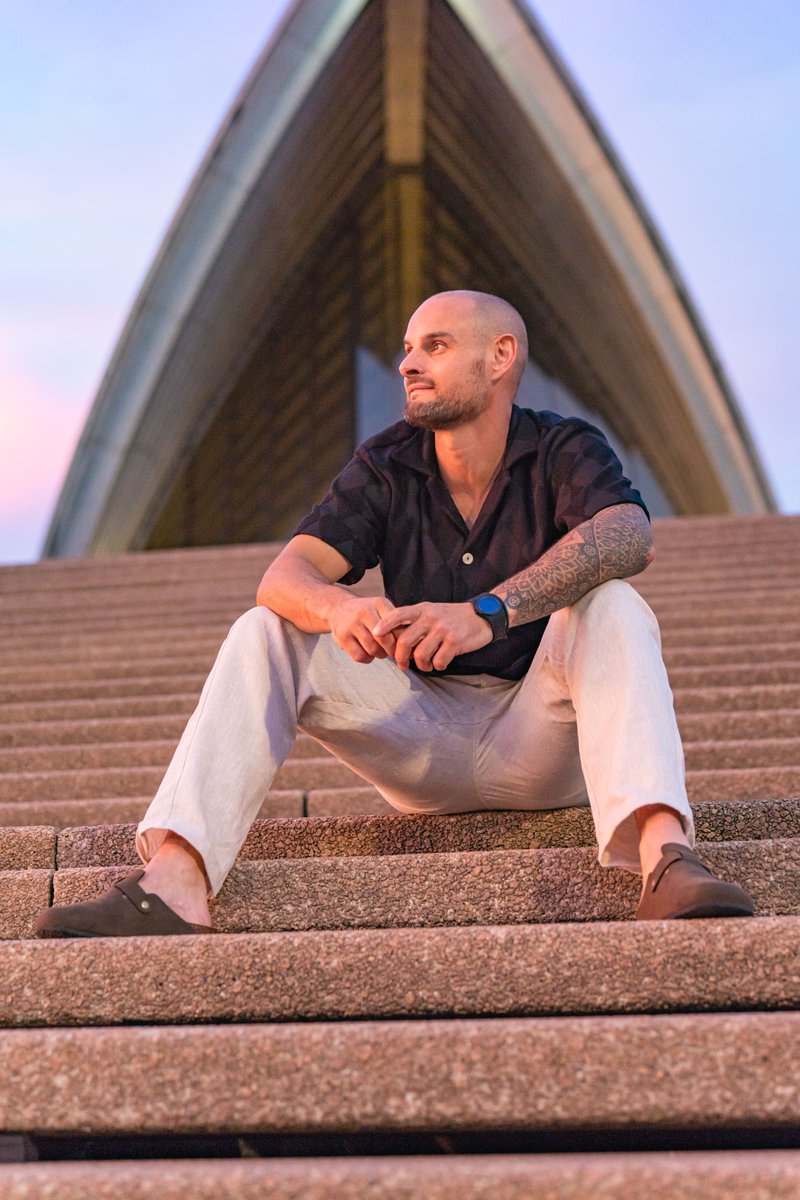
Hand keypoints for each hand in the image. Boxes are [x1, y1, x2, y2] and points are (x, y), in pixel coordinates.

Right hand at [328, 594, 397, 663]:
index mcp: (378, 603)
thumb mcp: (381, 608)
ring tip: (381, 651)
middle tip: (394, 653)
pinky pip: (360, 656)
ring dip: (380, 655)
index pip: (396, 625)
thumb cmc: (367, 612)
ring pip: (372, 649)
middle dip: (392, 650)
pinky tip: (368, 653)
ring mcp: (351, 624)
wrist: (338, 608)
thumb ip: (396, 622)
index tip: (404, 646)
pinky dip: (367, 658)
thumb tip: (413, 643)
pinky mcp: (342, 637)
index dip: (402, 639)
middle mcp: (364, 612)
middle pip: (384, 639)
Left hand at [372, 601, 491, 670]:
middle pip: (405, 641)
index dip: (385, 624)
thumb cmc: (452, 617)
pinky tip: (440, 663)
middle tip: (401, 664)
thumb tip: (396, 641)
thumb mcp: (431, 611)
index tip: (375, 634)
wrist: (481, 617)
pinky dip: (437, 666)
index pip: (398, 613)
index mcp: (422, 609)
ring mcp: (443, 630)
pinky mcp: (455, 641)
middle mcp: (431, 618)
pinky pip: (438, 661)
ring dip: (421, 665)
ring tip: (425, 665)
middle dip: (400, 658)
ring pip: (420, 655)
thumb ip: (414, 622)